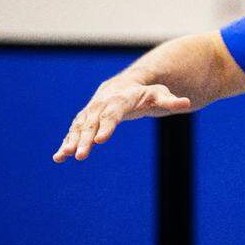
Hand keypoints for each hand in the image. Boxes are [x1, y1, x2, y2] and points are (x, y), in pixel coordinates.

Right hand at [53, 78, 191, 161]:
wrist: (124, 86)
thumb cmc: (146, 92)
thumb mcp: (161, 95)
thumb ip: (171, 101)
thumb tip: (186, 103)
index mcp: (119, 99)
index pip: (113, 114)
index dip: (107, 126)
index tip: (100, 141)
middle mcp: (101, 105)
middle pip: (92, 123)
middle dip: (84, 140)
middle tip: (79, 156)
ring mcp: (91, 113)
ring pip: (79, 128)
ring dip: (70, 142)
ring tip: (62, 157)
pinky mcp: (85, 120)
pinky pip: (74, 132)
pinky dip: (66, 143)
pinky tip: (58, 157)